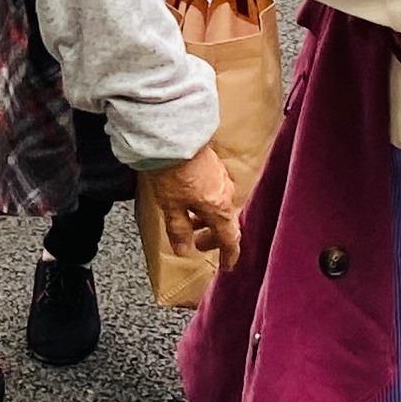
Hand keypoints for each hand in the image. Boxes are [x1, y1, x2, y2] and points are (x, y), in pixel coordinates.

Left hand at [139, 146, 242, 268]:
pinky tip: (191, 200)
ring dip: (207, 218)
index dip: (228, 254)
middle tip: (200, 244)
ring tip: (191, 221)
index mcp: (219, 208)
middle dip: (214, 236)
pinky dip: (206, 203)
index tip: (227, 265)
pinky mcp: (214, 165)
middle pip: (225, 222)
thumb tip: (184, 251)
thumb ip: (179, 230)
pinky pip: (215, 192)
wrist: (174, 136)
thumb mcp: (171, 206)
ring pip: (219, 206)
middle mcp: (225, 194)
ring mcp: (221, 178)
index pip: (229, 238)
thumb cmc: (173, 171)